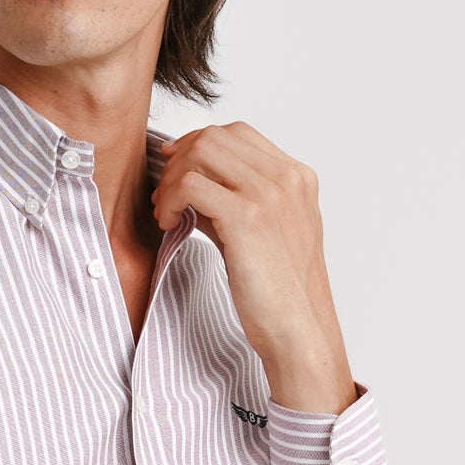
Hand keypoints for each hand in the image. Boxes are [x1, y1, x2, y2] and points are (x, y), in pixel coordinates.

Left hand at [152, 121, 357, 413]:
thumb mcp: (264, 235)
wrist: (299, 331)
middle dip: (180, 160)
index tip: (175, 170)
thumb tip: (191, 186)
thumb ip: (235, 203)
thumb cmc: (280, 294)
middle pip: (216, 136)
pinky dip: (170, 199)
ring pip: (201, 152)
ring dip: (172, 178)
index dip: (198, 144)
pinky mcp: (248, 217)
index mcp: (298, 178)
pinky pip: (190, 184)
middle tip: (164, 194)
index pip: (238, 133)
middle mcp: (288, 178)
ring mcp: (270, 194)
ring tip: (165, 211)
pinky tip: (168, 223)